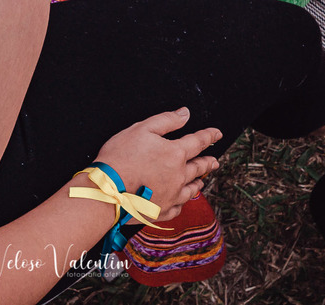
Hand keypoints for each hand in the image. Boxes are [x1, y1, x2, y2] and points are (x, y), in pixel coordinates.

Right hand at [94, 108, 222, 220]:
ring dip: (198, 182)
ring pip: (192, 189)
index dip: (209, 135)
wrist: (108, 190)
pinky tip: (181, 200)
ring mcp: (172, 196)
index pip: (198, 141)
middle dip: (208, 162)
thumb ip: (166, 120)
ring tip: (201, 180)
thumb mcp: (141, 129)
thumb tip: (185, 113)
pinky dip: (182, 202)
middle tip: (214, 161)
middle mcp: (179, 176)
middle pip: (199, 167)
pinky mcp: (163, 211)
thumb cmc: (120, 157)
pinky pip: (178, 207)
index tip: (217, 134)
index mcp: (175, 153)